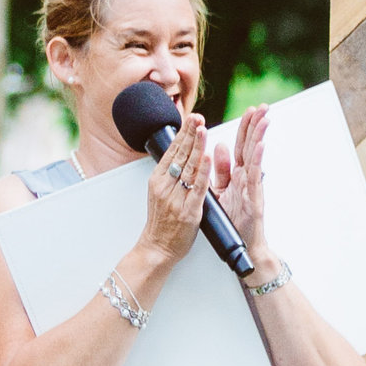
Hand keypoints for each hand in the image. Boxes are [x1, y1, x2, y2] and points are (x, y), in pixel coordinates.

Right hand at [134, 108, 211, 269]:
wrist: (157, 248)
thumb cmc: (162, 222)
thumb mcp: (160, 192)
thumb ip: (169, 174)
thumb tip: (178, 153)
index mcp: (158, 180)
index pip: (172, 151)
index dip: (182, 133)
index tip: (191, 118)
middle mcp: (165, 186)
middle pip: (179, 155)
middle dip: (190, 134)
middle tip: (198, 117)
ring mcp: (176, 198)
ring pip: (188, 168)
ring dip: (197, 146)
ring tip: (203, 129)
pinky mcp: (189, 211)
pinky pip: (197, 188)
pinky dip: (203, 171)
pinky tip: (207, 157)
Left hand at [220, 106, 275, 273]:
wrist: (242, 247)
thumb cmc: (233, 221)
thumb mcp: (220, 190)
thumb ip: (219, 169)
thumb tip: (218, 146)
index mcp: (236, 175)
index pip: (239, 146)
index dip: (243, 127)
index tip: (248, 110)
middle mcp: (246, 178)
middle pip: (250, 146)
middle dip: (255, 126)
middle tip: (262, 107)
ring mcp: (252, 187)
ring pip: (255, 157)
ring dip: (259, 137)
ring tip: (264, 119)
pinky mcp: (254, 199)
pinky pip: (254, 177)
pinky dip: (257, 161)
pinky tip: (260, 147)